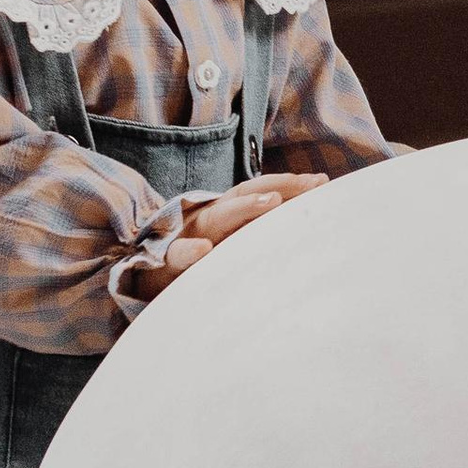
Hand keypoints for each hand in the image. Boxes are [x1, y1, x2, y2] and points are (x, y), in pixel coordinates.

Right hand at [133, 176, 315, 288]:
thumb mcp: (229, 248)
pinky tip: (202, 250)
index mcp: (223, 214)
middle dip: (280, 188)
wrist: (144, 285)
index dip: (289, 184)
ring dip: (243, 209)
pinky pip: (175, 257)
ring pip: (215, 220)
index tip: (323, 182)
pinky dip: (188, 252)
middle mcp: (206, 220)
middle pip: (244, 195)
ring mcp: (185, 239)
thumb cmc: (198, 269)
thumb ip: (258, 236)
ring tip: (272, 203)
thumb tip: (305, 231)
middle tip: (313, 185)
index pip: (258, 191)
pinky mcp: (164, 266)